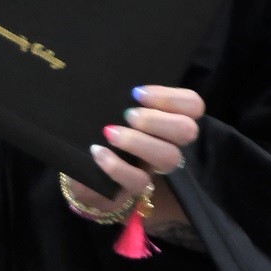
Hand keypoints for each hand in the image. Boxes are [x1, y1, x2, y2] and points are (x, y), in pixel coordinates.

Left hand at [74, 84, 203, 217]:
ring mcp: (152, 167)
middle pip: (187, 131)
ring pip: (169, 157)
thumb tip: (120, 83)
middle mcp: (166, 143)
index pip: (192, 105)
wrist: (78, 170)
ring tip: (110, 132)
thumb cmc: (98, 131)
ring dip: (139, 141)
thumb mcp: (110, 110)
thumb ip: (121, 97)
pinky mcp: (134, 188)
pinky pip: (138, 181)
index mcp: (165, 119)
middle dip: (156, 120)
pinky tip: (98, 152)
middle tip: (127, 114)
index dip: (171, 97)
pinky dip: (116, 165)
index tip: (137, 93)